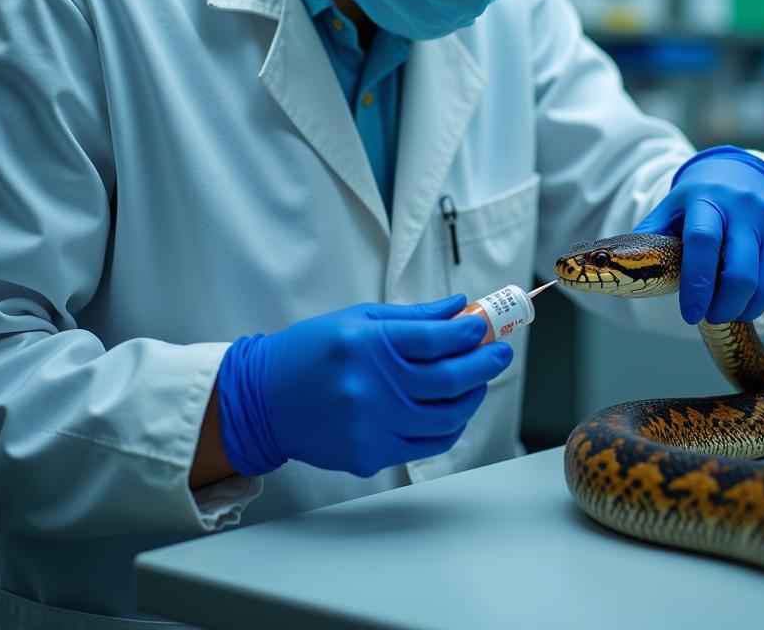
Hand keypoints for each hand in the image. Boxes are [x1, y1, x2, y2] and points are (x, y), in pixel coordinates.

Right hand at [217, 295, 511, 477]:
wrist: (263, 400)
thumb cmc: (312, 351)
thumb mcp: (359, 319)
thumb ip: (413, 317)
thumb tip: (460, 309)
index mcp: (368, 345)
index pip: (436, 341)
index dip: (469, 335)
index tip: (485, 328)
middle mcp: (371, 388)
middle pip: (449, 381)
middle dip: (484, 364)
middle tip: (500, 352)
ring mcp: (371, 426)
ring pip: (445, 419)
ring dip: (471, 397)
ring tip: (478, 381)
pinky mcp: (370, 455)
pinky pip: (426, 444)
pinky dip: (448, 427)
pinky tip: (453, 409)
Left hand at [633, 146, 763, 325]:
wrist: (741, 172)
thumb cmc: (700, 197)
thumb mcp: (671, 206)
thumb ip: (651, 233)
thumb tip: (623, 262)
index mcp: (709, 199)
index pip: (703, 244)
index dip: (696, 284)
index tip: (690, 313)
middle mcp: (747, 209)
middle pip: (741, 274)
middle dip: (723, 307)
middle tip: (707, 316)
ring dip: (742, 309)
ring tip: (723, 309)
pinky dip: (761, 302)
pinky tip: (743, 300)